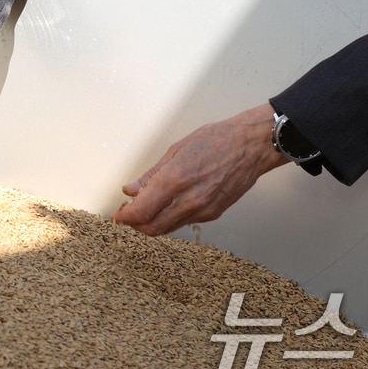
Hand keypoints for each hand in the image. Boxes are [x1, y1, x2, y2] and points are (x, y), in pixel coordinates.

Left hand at [110, 103, 289, 235]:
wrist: (250, 146)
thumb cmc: (215, 140)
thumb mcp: (175, 151)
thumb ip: (151, 175)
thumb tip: (130, 190)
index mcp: (175, 180)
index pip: (141, 212)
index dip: (124, 217)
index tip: (117, 214)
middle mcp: (189, 200)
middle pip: (152, 227)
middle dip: (135, 224)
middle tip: (127, 214)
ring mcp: (203, 210)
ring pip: (168, 228)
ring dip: (151, 224)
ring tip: (144, 209)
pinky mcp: (213, 214)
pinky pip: (184, 223)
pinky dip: (170, 219)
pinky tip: (167, 206)